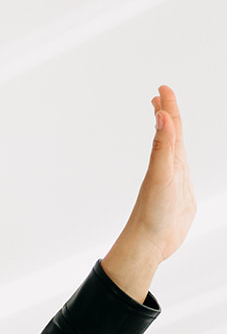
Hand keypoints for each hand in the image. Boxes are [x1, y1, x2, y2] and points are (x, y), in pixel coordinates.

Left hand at [102, 86, 196, 301]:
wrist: (150, 245)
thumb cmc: (152, 213)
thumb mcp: (161, 175)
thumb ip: (162, 146)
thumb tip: (161, 114)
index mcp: (167, 160)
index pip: (169, 126)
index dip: (168, 105)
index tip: (162, 87)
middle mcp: (171, 168)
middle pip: (172, 135)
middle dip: (168, 113)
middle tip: (162, 95)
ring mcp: (176, 183)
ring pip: (177, 153)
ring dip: (174, 136)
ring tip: (170, 124)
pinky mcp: (181, 199)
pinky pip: (184, 174)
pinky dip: (182, 163)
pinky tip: (180, 165)